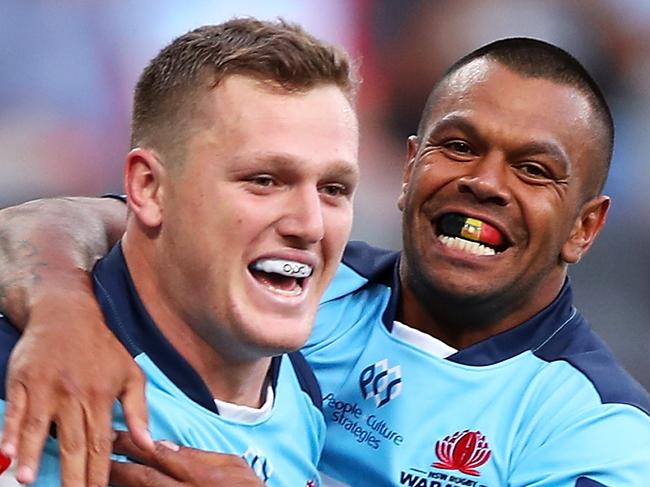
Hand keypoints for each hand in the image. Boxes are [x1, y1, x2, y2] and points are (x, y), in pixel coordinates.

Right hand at [0, 283, 152, 485]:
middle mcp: (74, 395)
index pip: (100, 444)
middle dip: (71, 476)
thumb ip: (139, 411)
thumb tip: (147, 444)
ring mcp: (46, 388)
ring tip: (27, 481)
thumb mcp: (130, 374)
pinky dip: (10, 431)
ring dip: (33, 456)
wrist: (67, 314)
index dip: (98, 473)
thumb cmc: (102, 347)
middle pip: (73, 442)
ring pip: (39, 427)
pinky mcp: (22, 381)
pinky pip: (15, 410)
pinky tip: (7, 451)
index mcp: (101, 396)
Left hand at [110, 432, 264, 486]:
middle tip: (98, 453)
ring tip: (102, 474)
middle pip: (142, 480)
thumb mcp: (232, 466)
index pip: (159, 456)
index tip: (115, 434)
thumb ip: (200, 456)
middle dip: (117, 466)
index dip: (133, 444)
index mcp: (200, 475)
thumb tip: (167, 447)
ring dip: (120, 484)